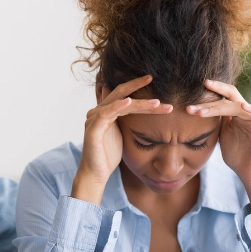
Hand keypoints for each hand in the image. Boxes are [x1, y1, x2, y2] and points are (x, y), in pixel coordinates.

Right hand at [73, 75, 172, 204]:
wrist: (96, 174)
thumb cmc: (109, 155)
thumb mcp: (122, 133)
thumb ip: (127, 119)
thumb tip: (137, 109)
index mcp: (106, 112)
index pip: (122, 94)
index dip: (136, 85)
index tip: (153, 79)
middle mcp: (98, 112)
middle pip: (119, 93)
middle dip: (136, 85)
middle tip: (153, 78)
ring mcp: (94, 119)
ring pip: (118, 104)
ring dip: (138, 102)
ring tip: (157, 102)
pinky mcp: (93, 129)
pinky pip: (106, 114)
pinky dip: (117, 106)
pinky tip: (129, 102)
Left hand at [189, 79, 250, 209]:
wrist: (250, 172)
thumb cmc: (236, 154)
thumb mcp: (220, 135)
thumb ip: (213, 123)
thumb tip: (195, 113)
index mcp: (234, 114)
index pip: (222, 98)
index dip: (209, 94)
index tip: (191, 94)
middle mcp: (245, 113)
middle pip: (229, 97)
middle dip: (209, 100)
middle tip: (190, 106)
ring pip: (238, 106)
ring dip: (219, 108)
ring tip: (201, 113)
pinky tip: (243, 106)